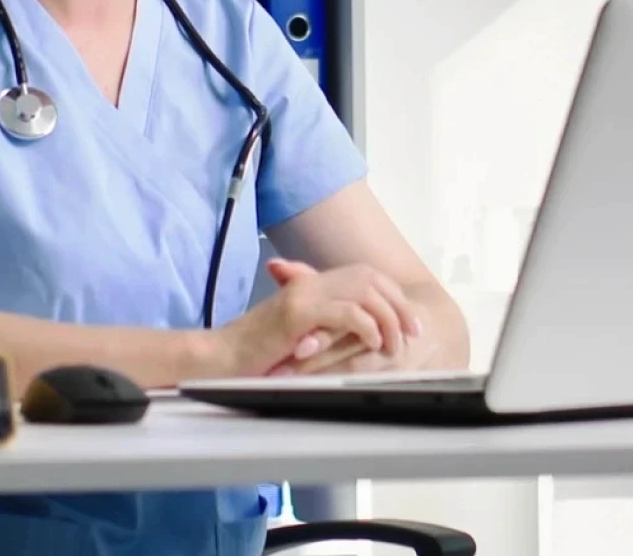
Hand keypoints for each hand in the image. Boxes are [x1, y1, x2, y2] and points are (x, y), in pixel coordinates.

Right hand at [205, 260, 417, 377]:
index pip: (364, 275)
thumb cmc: (253, 352)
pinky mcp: (298, 313)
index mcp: (309, 283)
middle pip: (371, 279)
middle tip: (413, 332)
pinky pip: (346, 312)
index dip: (392, 295)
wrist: (220, 358)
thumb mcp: (292, 332)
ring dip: (387, 317)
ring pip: (364, 292)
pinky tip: (373, 343)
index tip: (408, 321)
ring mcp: (303, 295)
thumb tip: (353, 331)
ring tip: (395, 343)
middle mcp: (308, 282)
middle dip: (398, 305)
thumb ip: (318, 323)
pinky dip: (367, 326)